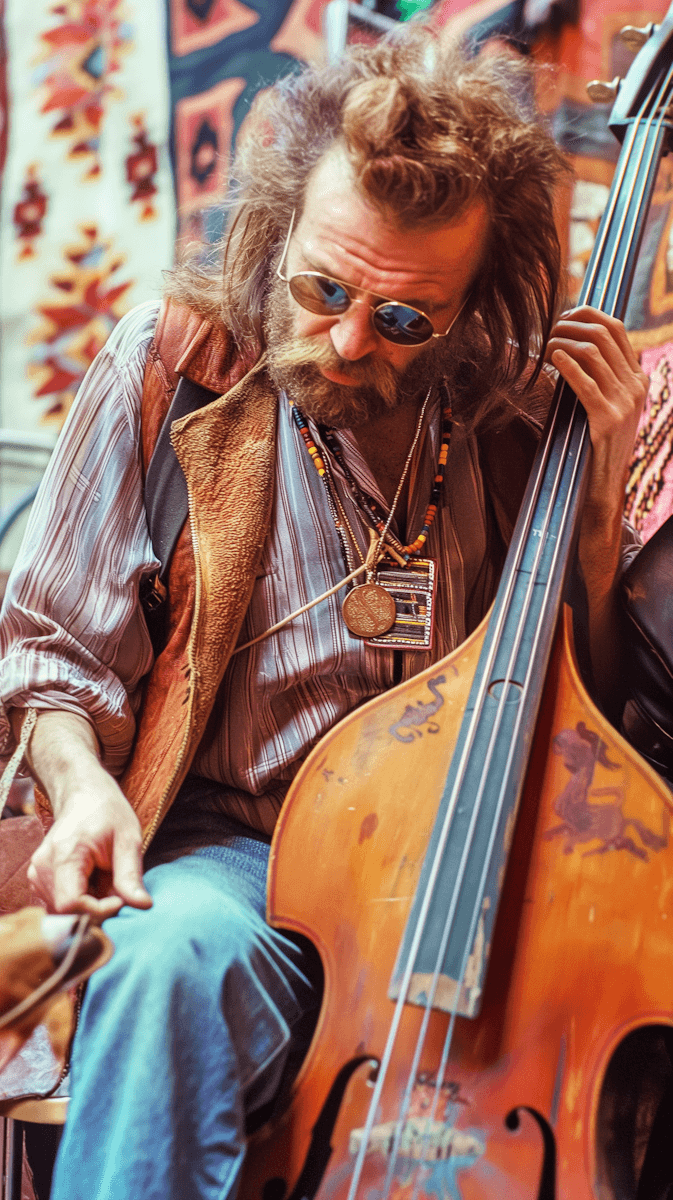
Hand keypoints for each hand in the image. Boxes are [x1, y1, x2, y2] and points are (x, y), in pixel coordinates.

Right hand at [19, 709, 152, 917]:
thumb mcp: (127, 840)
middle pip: (67, 911)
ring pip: (63, 910)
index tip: (121, 900)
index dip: (98, 910)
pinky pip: (60, 901)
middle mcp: (42, 867)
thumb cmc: (107, 811)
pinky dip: (81, 897)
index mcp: (64, 854)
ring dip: (90, 903)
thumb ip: (131, 875)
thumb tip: (143, 906)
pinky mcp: (38, 877)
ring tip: (105, 878)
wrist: (83, 793)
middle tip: (117, 889)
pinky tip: (93, 879)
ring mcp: (37, 872)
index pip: (71, 904)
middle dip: (97, 907)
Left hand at [546, 306, 648, 530]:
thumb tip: (569, 345)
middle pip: (604, 334)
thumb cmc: (594, 442)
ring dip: (564, 342)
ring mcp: (625, 402)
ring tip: (545, 346)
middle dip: (572, 324)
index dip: (587, 314)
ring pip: (593, 353)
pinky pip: (586, 383)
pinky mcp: (608, 420)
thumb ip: (596, 377)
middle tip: (548, 330)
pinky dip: (566, 365)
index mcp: (637, 378)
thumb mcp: (604, 404)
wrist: (603, 484)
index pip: (616, 328)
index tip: (563, 316)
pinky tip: (552, 358)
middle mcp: (636, 385)